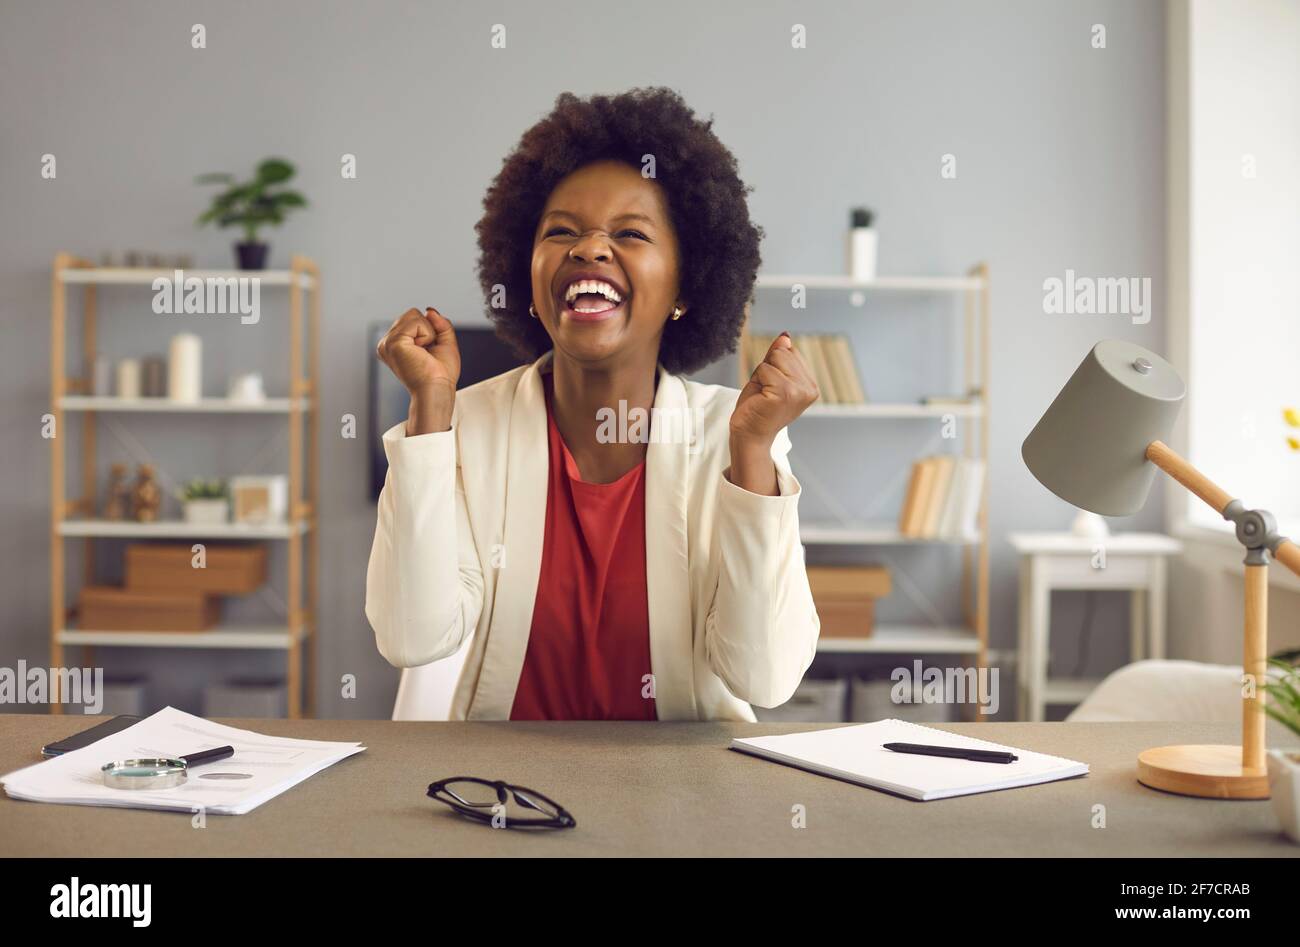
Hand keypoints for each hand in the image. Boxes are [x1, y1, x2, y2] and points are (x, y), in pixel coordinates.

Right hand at [376, 307, 460, 433]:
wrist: (437, 390)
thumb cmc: (440, 375)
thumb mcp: (445, 342)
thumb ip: (439, 323)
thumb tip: (430, 311)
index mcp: (395, 344)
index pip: (413, 318)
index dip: (429, 331)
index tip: (427, 352)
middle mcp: (387, 343)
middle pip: (412, 313)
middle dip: (428, 330)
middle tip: (427, 353)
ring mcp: (387, 342)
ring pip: (414, 315)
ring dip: (428, 333)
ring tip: (423, 353)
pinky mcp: (393, 342)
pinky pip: (417, 321)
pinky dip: (427, 335)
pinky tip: (421, 351)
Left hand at [730, 332, 818, 444]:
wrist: (749, 436)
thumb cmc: (757, 409)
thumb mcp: (769, 377)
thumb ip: (777, 357)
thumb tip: (785, 337)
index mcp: (810, 386)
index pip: (791, 352)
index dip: (774, 366)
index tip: (771, 388)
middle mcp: (810, 389)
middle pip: (783, 352)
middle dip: (767, 368)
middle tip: (765, 393)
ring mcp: (799, 391)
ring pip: (775, 358)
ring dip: (762, 375)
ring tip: (763, 395)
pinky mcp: (785, 393)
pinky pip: (765, 369)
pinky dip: (757, 380)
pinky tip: (761, 398)